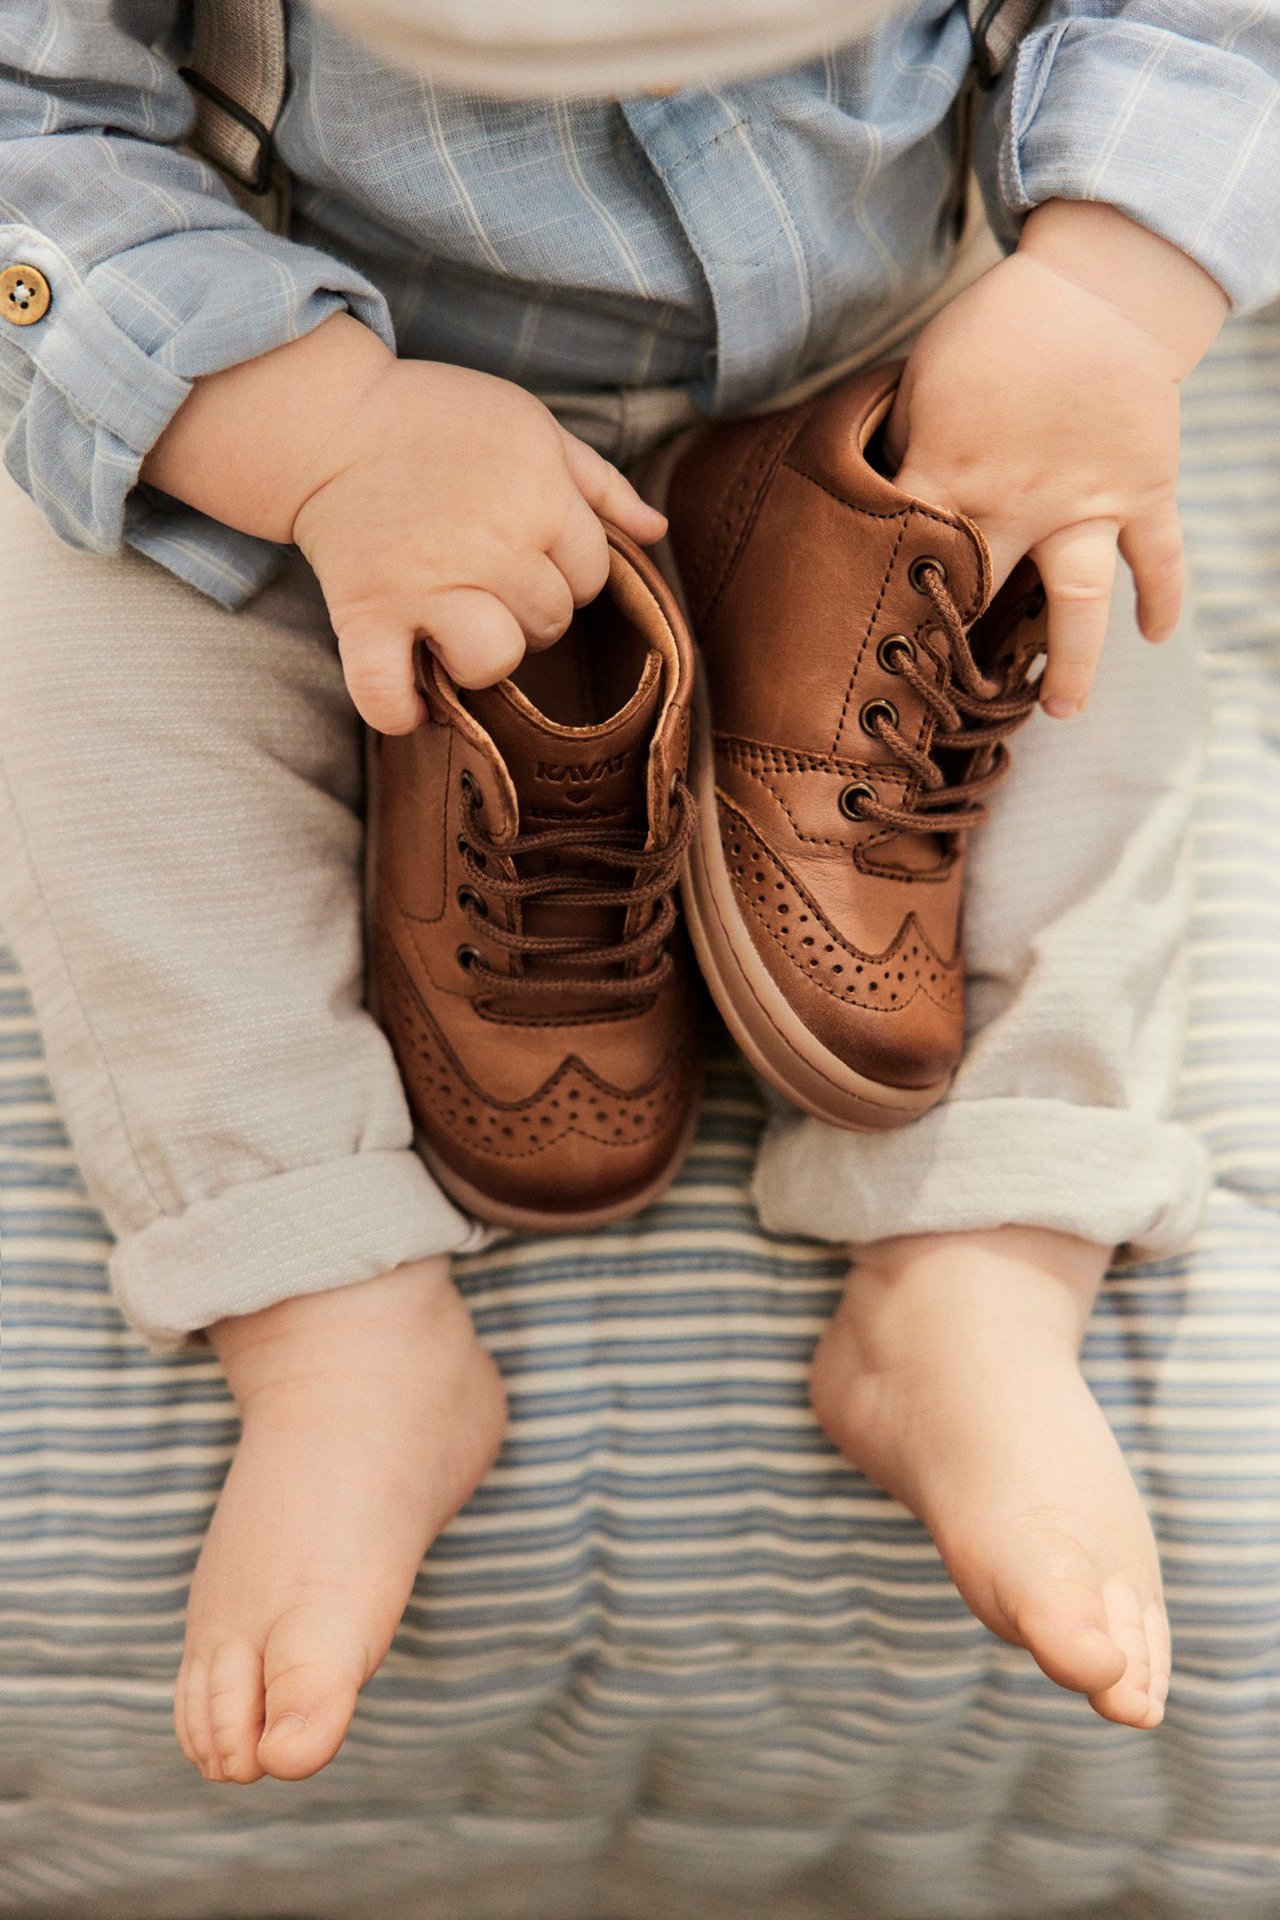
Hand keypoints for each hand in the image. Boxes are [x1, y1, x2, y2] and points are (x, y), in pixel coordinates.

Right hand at [291, 354, 665, 729]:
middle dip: (528, 611)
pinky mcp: (365, 612)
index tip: (525, 552)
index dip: (567, 570)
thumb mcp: (534, 428)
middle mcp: (489, 546)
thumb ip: (600, 484)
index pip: (592, 575)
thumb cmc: (442, 421)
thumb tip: (657, 531)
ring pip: (492, 662)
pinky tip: (413, 703)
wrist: (333, 420)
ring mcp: (424, 585)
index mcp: (539, 498)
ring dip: (481, 661)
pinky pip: (386, 691)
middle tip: (485, 582)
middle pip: (550, 623)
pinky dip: (399, 711)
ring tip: (455, 631)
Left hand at [885, 201, 1227, 716]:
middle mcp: (1020, 502)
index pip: (905, 559)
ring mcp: (1089, 502)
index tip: (860, 656)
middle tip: (939, 707)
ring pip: (1078, 602)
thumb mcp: (917, 387)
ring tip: (1058, 711)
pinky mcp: (1144, 489)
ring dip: (1069, 662)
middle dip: (958, 653)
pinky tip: (1156, 636)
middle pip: (982, 598)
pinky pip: (1159, 555)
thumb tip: (856, 504)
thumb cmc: (988, 330)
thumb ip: (898, 455)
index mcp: (950, 475)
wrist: (1093, 282)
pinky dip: (1165, 596)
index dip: (880, 607)